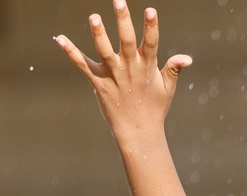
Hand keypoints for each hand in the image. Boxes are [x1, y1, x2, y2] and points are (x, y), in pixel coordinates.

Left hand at [56, 4, 191, 143]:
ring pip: (105, 51)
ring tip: (93, 17)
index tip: (150, 10)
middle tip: (119, 0)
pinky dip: (71, 52)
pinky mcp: (99, 84)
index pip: (151, 43)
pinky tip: (60, 38)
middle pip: (127, 41)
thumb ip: (173, 69)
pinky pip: (83, 66)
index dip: (151, 27)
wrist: (138, 132)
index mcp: (147, 67)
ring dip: (99, 34)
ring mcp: (114, 76)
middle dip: (123, 21)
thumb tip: (187, 58)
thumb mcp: (167, 88)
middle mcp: (130, 69)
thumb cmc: (154, 108)